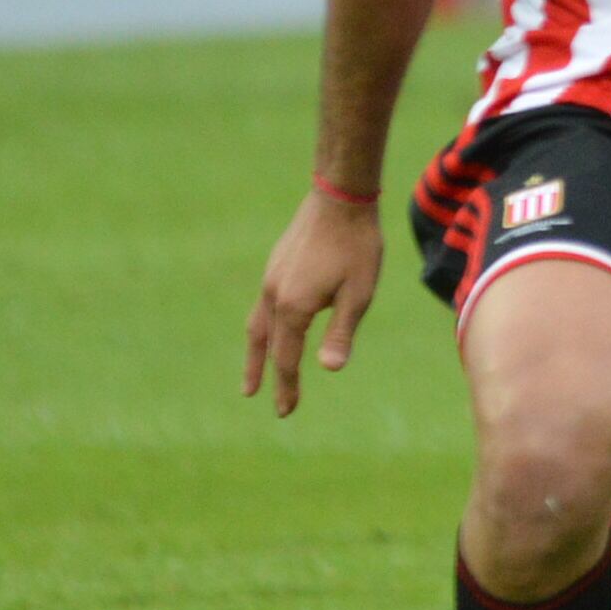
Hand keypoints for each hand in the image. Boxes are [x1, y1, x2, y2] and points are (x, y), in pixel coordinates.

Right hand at [242, 190, 383, 417]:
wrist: (340, 198)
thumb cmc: (357, 247)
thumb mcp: (358, 293)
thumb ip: (341, 332)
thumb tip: (330, 369)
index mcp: (293, 308)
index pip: (287, 358)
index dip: (287, 386)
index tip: (285, 412)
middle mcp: (274, 296)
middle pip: (266, 346)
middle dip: (267, 376)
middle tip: (264, 401)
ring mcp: (271, 279)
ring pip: (258, 326)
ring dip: (255, 353)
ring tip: (252, 377)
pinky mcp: (275, 266)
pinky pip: (263, 306)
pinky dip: (262, 327)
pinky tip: (271, 329)